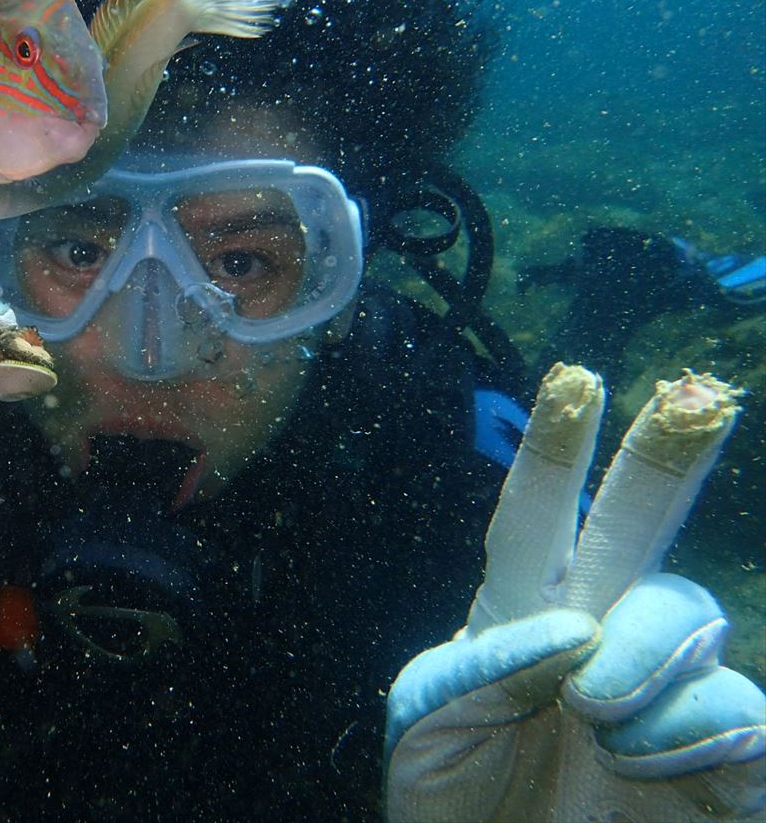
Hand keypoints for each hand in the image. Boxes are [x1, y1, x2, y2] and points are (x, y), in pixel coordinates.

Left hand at [385, 365, 765, 822]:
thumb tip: (575, 629)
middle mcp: (601, 633)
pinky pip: (738, 712)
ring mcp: (667, 688)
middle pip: (638, 525)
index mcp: (519, 614)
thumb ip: (477, 669)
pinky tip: (650, 764)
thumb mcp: (427, 727)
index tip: (575, 380)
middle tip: (695, 397)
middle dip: (663, 456)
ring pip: (688, 614)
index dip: (556, 452)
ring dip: (639, 660)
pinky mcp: (728, 757)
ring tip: (591, 719)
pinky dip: (690, 732)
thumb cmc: (453, 801)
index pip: (535, 519)